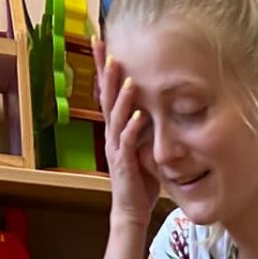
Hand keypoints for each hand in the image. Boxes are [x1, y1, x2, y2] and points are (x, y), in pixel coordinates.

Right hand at [96, 41, 159, 228]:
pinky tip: (139, 116)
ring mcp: (116, 149)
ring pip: (116, 118)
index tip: (102, 47)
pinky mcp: (124, 164)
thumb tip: (155, 110)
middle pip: (106, 98)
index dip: (104, 71)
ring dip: (122, 98)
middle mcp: (112, 136)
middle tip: (105, 49)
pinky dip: (133, 129)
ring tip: (127, 78)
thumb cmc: (139, 182)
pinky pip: (128, 143)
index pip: (108, 94)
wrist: (131, 211)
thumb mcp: (143, 149)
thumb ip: (145, 130)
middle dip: (105, 74)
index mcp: (116, 131)